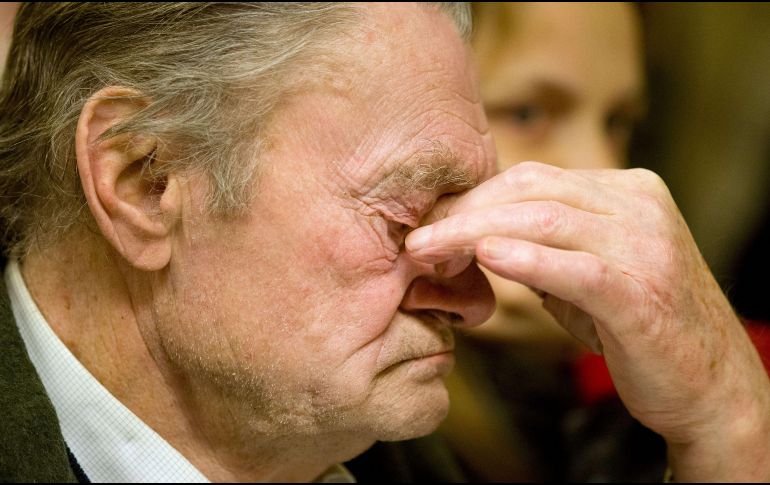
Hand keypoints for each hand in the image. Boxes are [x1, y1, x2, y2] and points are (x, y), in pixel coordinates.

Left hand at [406, 161, 769, 480]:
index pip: (534, 178)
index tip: (431, 221)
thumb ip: (542, 244)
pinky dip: (527, 260)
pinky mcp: (642, 294)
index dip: (474, 197)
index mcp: (627, 192)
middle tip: (417, 237)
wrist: (707, 383)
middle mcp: (639, 207)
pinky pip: (577, 268)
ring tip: (429, 250)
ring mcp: (645, 246)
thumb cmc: (635, 324)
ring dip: (475, 232)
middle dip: (464, 212)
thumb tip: (472, 234)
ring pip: (546, 220)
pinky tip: (486, 257)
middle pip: (532, 191)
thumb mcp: (587, 270)